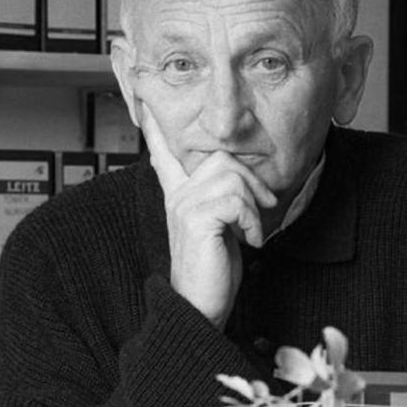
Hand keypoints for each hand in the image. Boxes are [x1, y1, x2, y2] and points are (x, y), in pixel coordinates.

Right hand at [141, 103, 276, 327]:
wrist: (201, 307)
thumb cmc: (214, 271)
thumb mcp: (220, 228)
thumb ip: (222, 200)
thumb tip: (240, 178)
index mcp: (179, 194)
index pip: (163, 152)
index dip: (156, 126)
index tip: (143, 99)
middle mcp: (177, 195)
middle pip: (222, 158)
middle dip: (253, 181)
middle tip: (263, 210)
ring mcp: (183, 205)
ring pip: (233, 176)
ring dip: (255, 205)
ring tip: (251, 231)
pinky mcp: (196, 219)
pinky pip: (237, 200)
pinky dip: (253, 221)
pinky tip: (249, 240)